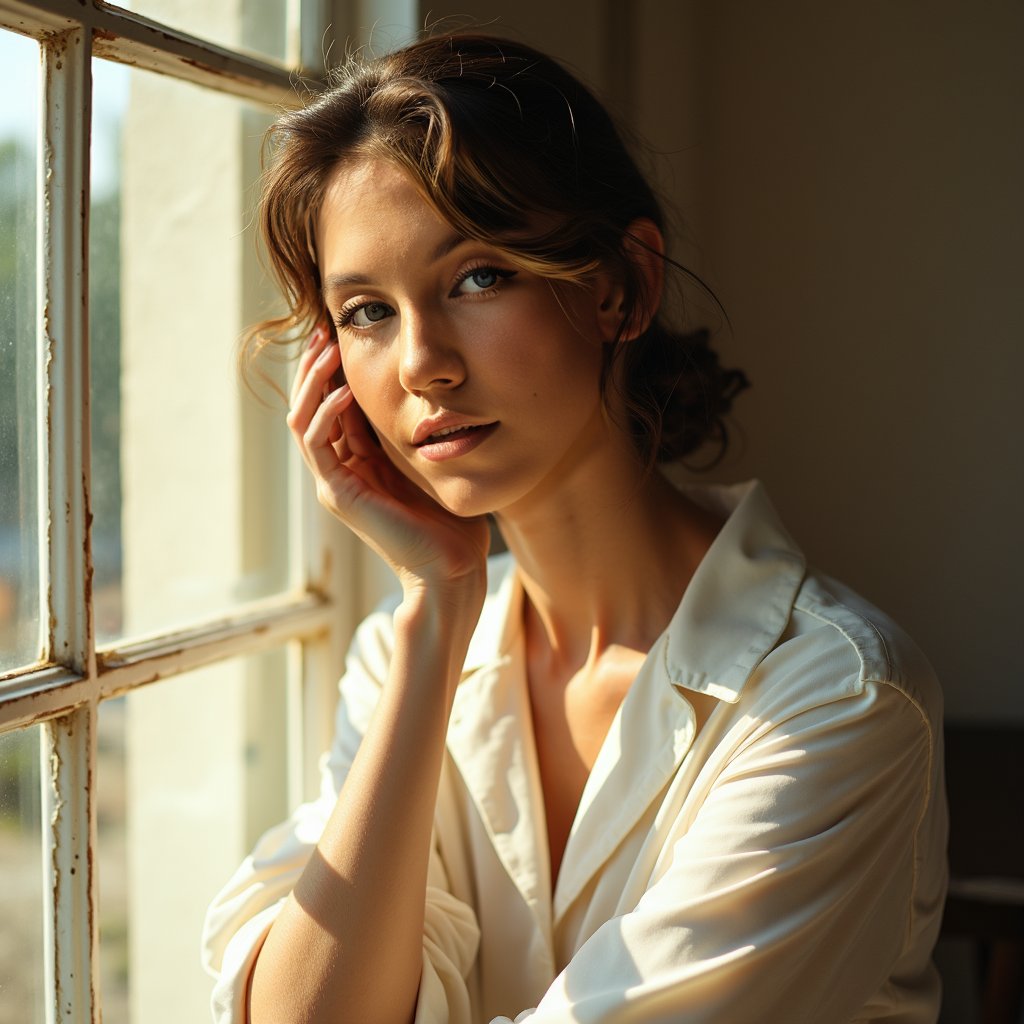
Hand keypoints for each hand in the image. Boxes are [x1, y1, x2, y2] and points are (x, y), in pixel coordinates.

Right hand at [287, 326, 490, 602]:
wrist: (453, 566)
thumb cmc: (451, 520)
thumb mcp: (429, 459)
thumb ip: (413, 429)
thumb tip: (421, 387)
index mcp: (359, 462)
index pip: (333, 404)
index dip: (334, 368)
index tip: (343, 332)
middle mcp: (340, 470)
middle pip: (310, 406)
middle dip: (315, 366)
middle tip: (326, 329)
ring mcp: (334, 483)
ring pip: (303, 419)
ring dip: (312, 381)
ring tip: (328, 349)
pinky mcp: (338, 493)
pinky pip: (316, 443)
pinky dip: (325, 412)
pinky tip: (346, 388)